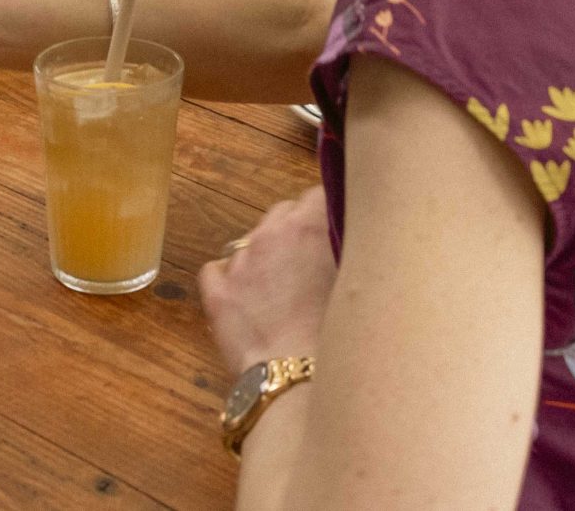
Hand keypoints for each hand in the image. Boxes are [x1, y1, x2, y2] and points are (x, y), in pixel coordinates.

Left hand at [200, 188, 335, 371]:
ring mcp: (239, 261)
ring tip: (282, 292)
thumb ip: (351, 246)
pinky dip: (229, 281)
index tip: (333, 227)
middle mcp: (270, 233)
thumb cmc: (339, 336)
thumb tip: (349, 235)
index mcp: (309, 226)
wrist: (300, 379)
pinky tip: (247, 301)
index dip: (326, 211)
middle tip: (311, 264)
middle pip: (284, 212)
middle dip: (295, 231)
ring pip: (251, 241)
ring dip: (266, 257)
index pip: (318, 194)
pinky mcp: (217, 291)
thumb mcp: (358, 281)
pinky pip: (216, 271)